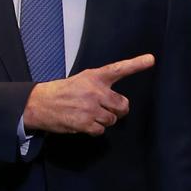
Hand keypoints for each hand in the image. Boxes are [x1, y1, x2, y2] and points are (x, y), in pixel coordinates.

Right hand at [22, 54, 154, 135]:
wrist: (39, 103)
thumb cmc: (62, 92)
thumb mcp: (82, 80)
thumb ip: (100, 86)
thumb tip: (118, 104)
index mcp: (95, 77)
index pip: (120, 69)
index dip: (137, 64)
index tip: (151, 59)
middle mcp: (95, 91)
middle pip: (123, 106)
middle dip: (117, 111)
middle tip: (105, 109)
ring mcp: (90, 107)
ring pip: (112, 120)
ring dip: (103, 120)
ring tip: (88, 114)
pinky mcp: (84, 122)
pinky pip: (100, 130)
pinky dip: (94, 129)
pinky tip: (84, 122)